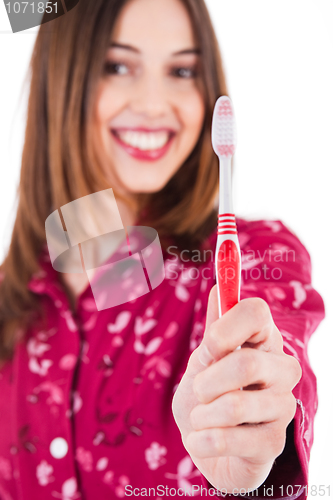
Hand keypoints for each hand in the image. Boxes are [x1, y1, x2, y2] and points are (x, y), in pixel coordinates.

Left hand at [172, 285, 301, 491]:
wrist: (210, 443)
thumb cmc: (209, 393)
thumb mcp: (204, 358)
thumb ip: (214, 328)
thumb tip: (217, 289)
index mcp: (264, 340)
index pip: (256, 312)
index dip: (225, 328)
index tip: (208, 347)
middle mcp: (282, 369)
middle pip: (246, 364)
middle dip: (206, 381)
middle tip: (198, 390)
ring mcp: (283, 407)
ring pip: (234, 405)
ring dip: (201, 414)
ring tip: (200, 417)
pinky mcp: (274, 443)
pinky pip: (228, 439)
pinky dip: (201, 440)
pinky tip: (201, 439)